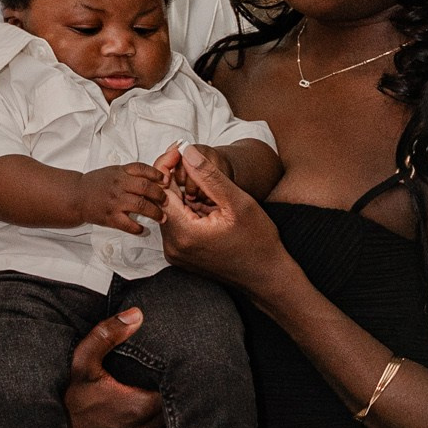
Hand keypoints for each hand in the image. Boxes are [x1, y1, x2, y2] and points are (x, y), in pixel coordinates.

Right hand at [63, 307, 162, 427]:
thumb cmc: (66, 399)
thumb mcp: (83, 360)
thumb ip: (108, 335)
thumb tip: (134, 316)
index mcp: (138, 406)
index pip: (174, 390)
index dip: (173, 376)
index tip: (166, 364)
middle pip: (170, 407)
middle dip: (167, 390)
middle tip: (158, 374)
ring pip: (161, 422)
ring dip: (159, 407)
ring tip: (150, 388)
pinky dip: (147, 421)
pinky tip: (137, 407)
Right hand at [80, 162, 167, 234]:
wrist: (76, 196)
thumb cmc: (97, 184)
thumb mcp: (114, 171)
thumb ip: (132, 173)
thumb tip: (156, 177)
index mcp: (120, 172)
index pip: (142, 169)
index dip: (157, 174)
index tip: (166, 180)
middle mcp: (118, 185)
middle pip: (146, 188)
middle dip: (160, 195)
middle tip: (166, 201)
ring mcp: (115, 202)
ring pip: (141, 206)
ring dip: (155, 213)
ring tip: (162, 217)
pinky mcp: (110, 217)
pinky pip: (129, 225)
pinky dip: (138, 228)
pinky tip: (143, 229)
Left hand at [161, 142, 284, 287]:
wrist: (266, 275)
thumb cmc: (258, 241)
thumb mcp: (237, 202)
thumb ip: (209, 176)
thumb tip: (187, 152)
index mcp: (184, 233)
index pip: (161, 190)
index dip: (168, 167)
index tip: (180, 152)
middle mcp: (174, 246)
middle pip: (163, 201)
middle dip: (178, 181)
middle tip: (197, 165)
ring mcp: (176, 254)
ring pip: (170, 212)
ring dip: (184, 197)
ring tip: (210, 194)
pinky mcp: (181, 256)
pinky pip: (178, 225)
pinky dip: (188, 211)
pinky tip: (209, 209)